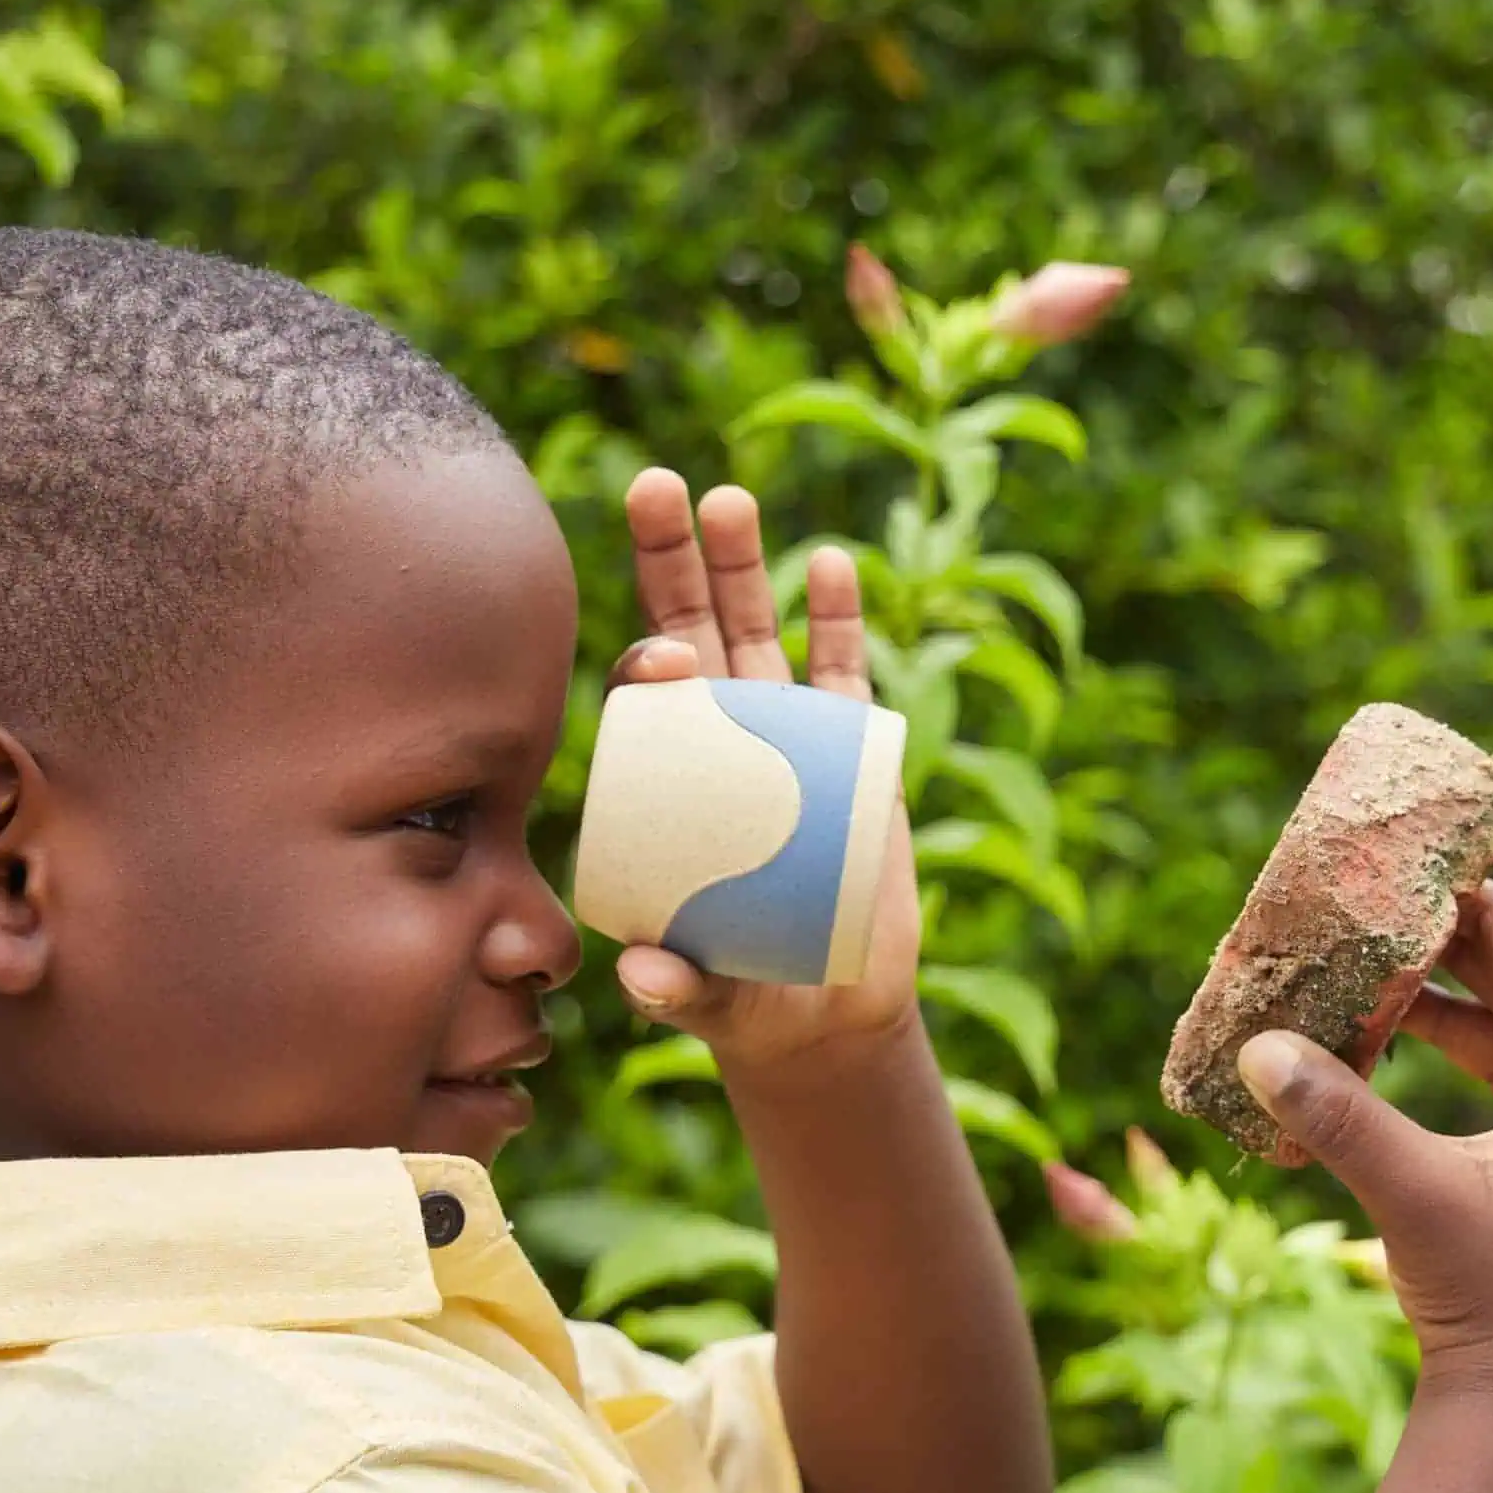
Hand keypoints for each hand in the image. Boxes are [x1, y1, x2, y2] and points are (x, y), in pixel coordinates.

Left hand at [605, 468, 920, 1070]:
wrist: (828, 1006)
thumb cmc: (749, 997)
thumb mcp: (712, 1000)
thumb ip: (680, 991)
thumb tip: (643, 976)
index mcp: (663, 781)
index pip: (641, 704)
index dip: (643, 667)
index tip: (660, 662)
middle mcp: (715, 738)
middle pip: (688, 631)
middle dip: (671, 560)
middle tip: (657, 486)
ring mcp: (784, 733)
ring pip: (759, 630)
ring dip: (744, 565)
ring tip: (730, 500)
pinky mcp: (852, 746)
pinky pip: (842, 670)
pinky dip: (837, 618)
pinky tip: (829, 562)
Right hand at [1235, 882, 1492, 1409]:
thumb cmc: (1483, 1292)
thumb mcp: (1408, 1189)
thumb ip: (1338, 1113)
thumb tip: (1259, 1046)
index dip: (1479, 912)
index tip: (1428, 860)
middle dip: (1450, 952)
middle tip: (1384, 901)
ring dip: (1442, 1005)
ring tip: (1373, 965)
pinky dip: (1449, 1053)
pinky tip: (1389, 1040)